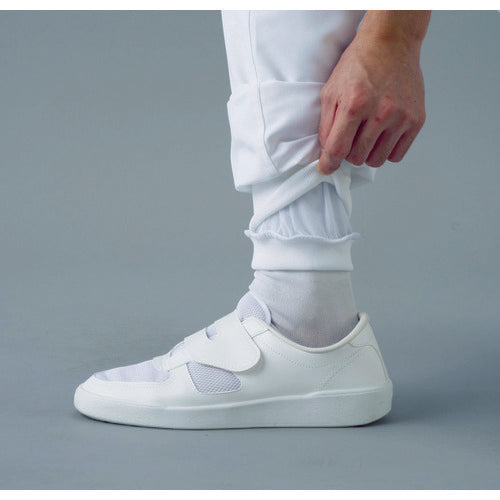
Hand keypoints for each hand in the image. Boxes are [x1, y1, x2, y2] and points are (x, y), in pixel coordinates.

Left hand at [318, 20, 426, 174]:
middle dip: (349, 152)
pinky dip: (386, 151)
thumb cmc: (358, 66)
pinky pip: (397, 155)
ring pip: (377, 160)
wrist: (391, 43)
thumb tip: (327, 154)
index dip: (329, 163)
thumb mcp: (330, 91)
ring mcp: (401, 117)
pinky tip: (382, 135)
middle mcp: (380, 112)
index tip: (326, 168)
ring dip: (367, 153)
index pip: (338, 149)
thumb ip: (326, 125)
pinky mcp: (416, 120)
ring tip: (367, 135)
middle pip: (357, 158)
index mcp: (355, 104)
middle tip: (351, 136)